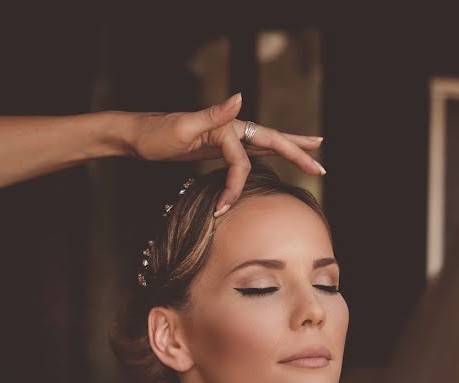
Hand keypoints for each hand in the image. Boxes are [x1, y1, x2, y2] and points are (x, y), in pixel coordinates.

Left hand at [128, 93, 325, 211]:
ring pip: (267, 144)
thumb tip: (241, 97)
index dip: (235, 186)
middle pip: (273, 141)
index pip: (242, 161)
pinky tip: (277, 157)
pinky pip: (251, 152)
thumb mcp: (182, 126)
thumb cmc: (155, 134)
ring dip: (291, 149)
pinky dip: (268, 155)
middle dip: (298, 154)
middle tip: (321, 167)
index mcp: (226, 127)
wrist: (137, 136)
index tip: (221, 209)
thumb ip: (214, 114)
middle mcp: (232, 128)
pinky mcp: (221, 146)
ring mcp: (228, 136)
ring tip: (314, 152)